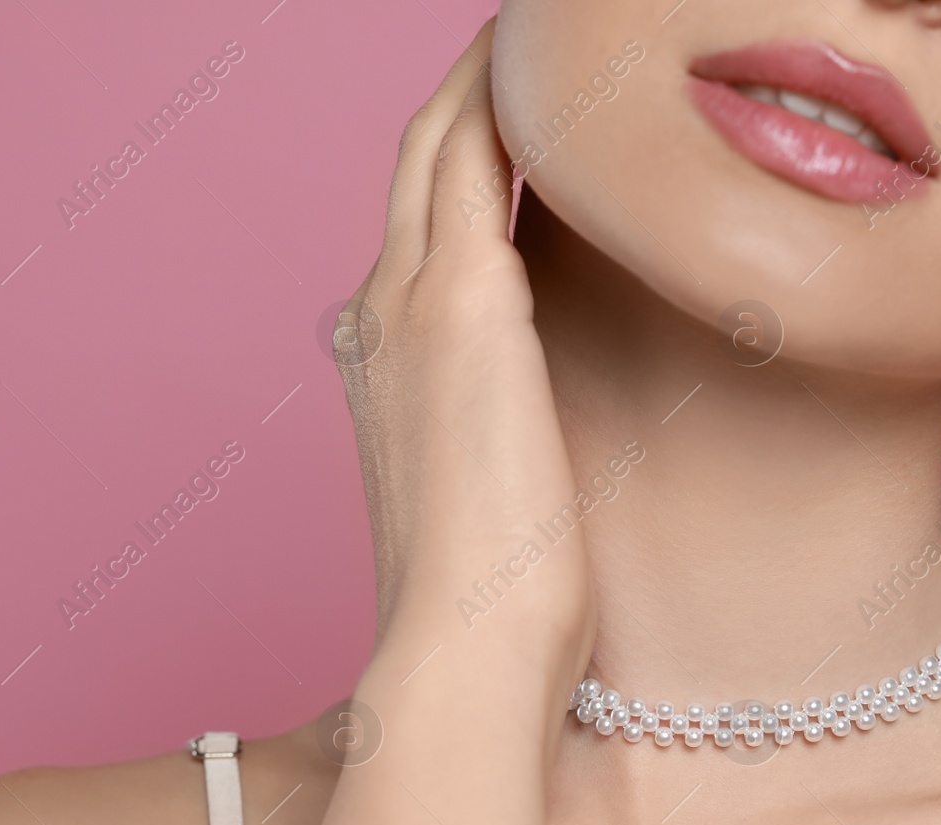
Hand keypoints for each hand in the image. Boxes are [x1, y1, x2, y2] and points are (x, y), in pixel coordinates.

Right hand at [337, 19, 592, 718]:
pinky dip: (506, 101)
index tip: (517, 110)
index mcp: (387, 353)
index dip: (466, 148)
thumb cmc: (492, 593)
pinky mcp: (464, 309)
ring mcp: (413, 305)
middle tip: (525, 40)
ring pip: (441, 141)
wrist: (462, 648)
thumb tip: (538, 410)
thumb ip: (500, 420)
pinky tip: (557, 71)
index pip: (425, 217)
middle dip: (470, 88)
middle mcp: (383, 312)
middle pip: (419, 156)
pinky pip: (478, 161)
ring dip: (489, 77)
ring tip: (538, 35)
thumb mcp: (490, 483)